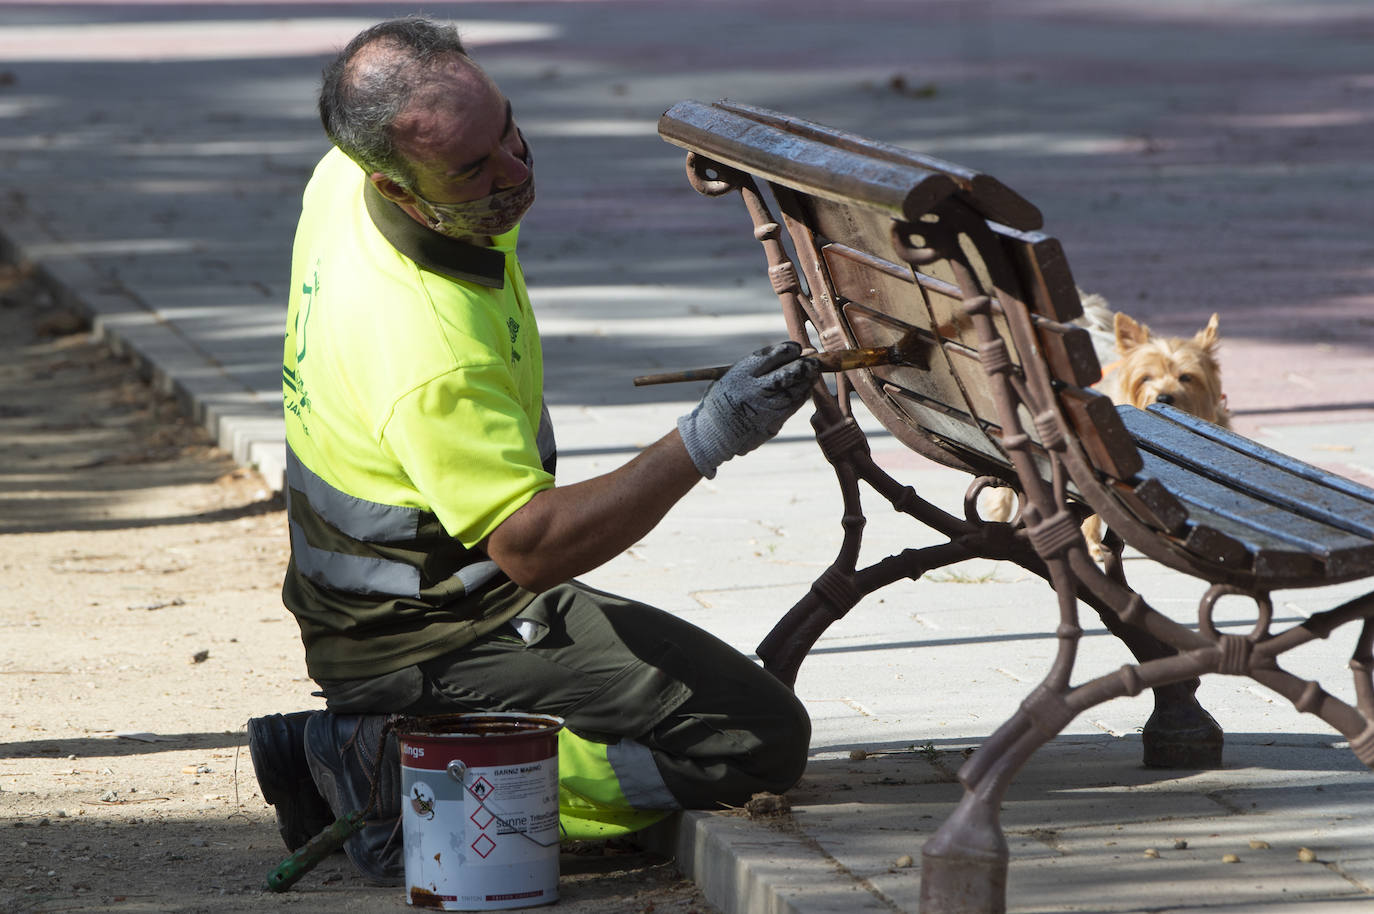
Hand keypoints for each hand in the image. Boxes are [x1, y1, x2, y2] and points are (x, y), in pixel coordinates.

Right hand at [676, 341, 818, 477]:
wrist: (713, 433)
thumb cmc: (726, 398)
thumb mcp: (733, 376)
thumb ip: (759, 367)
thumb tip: (795, 354)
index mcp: (741, 373)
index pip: (773, 355)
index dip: (790, 349)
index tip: (797, 348)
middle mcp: (753, 389)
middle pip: (788, 373)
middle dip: (805, 365)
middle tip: (814, 360)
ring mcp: (764, 408)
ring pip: (795, 390)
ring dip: (807, 379)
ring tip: (812, 373)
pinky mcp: (772, 422)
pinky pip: (794, 405)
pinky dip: (802, 395)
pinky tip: (804, 388)